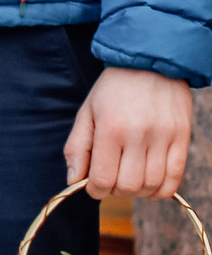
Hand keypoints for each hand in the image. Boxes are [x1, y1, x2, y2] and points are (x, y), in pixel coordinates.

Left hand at [64, 66, 194, 199]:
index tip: (92, 187)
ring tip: (128, 179)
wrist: (151, 63)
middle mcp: (139, 135)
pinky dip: (161, 190)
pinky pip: (175, 178)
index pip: (102, 178)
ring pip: (151, 185)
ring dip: (137, 191)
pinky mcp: (182, 139)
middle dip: (115, 191)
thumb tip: (73, 180)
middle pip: (128, 186)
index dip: (95, 190)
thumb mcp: (87, 111)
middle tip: (110, 180)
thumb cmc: (114, 88)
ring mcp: (164, 138)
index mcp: (110, 128)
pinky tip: (149, 184)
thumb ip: (78, 147)